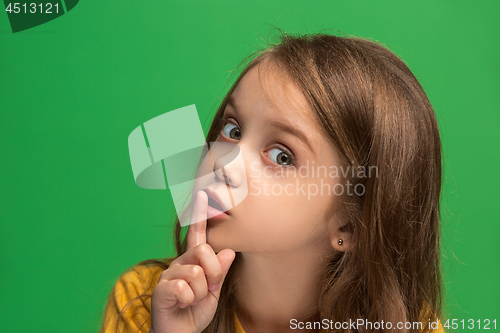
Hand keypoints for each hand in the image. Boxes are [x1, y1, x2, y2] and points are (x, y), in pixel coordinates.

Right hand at [149, 191, 235, 332]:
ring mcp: (168, 275)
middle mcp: (179, 263)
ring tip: (191, 301)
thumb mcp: (214, 292)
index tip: (202, 193)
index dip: (199, 214)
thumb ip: (220, 272)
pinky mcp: (161, 289)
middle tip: (206, 290)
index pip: (197, 235)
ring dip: (201, 293)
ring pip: (197, 273)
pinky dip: (189, 301)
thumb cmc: (195, 312)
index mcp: (193, 261)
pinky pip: (184, 288)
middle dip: (212, 275)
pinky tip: (181, 305)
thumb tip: (228, 251)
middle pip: (203, 252)